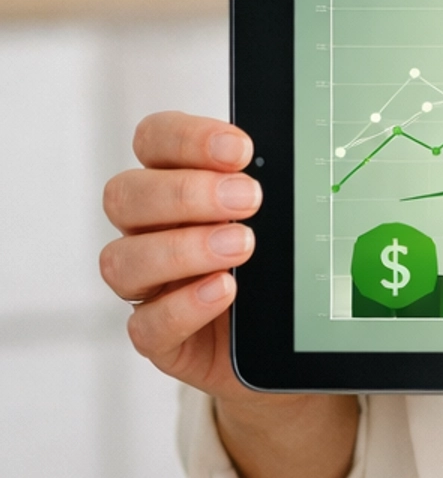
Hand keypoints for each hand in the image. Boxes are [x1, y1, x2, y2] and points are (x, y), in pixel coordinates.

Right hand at [101, 111, 261, 399]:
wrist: (286, 334)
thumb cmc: (275, 261)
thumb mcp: (279, 214)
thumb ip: (271, 185)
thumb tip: (286, 163)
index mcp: (174, 183)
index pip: (153, 141)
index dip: (187, 139)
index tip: (241, 150)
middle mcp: (150, 230)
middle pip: (125, 195)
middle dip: (186, 193)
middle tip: (248, 199)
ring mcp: (149, 286)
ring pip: (121, 261)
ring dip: (182, 249)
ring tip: (240, 247)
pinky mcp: (159, 338)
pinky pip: (145, 326)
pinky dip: (184, 307)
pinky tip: (224, 291)